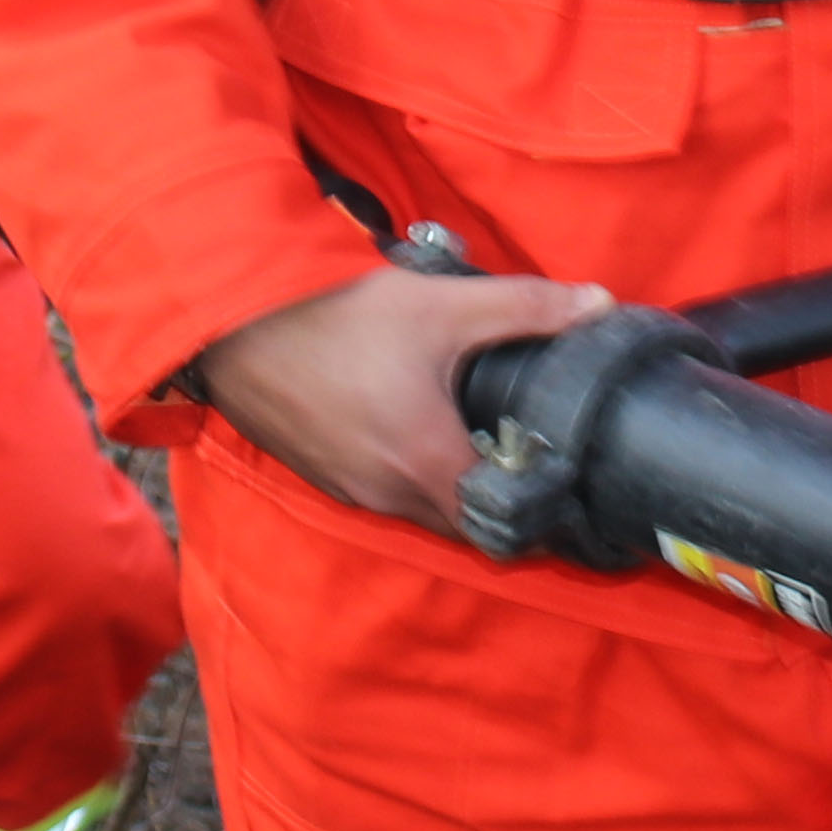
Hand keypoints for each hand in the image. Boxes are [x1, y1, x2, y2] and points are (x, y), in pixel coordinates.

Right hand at [189, 260, 609, 525]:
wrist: (233, 328)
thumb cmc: (336, 318)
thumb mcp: (441, 305)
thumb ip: (527, 306)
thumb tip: (598, 304)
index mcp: (432, 466)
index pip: (510, 526)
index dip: (544, 509)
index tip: (566, 479)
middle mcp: (393, 496)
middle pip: (470, 525)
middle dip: (504, 500)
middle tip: (530, 453)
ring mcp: (354, 493)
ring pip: (427, 512)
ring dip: (455, 488)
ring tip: (478, 437)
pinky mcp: (326, 478)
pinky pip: (387, 496)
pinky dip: (412, 477)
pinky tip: (416, 429)